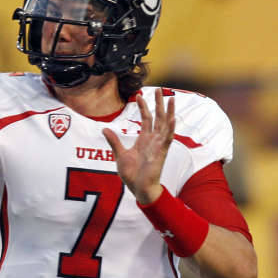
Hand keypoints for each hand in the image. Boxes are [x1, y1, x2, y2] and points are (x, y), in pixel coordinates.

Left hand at [102, 88, 174, 204]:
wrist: (138, 188)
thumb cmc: (132, 174)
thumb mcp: (120, 154)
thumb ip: (114, 141)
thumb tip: (104, 129)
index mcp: (144, 140)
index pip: (146, 119)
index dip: (144, 107)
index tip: (139, 94)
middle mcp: (153, 140)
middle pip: (158, 118)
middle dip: (159, 104)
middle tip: (160, 90)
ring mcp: (158, 146)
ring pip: (166, 126)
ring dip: (169, 112)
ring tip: (171, 99)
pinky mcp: (161, 153)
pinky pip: (167, 140)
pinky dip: (171, 129)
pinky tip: (173, 119)